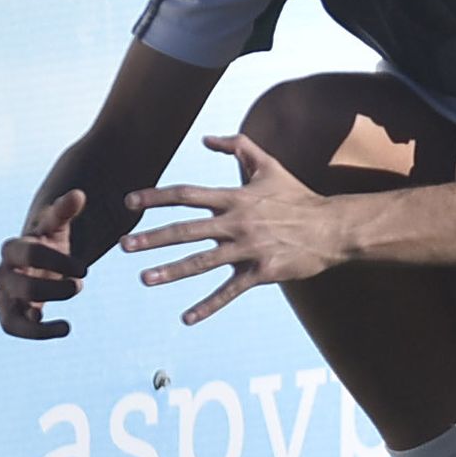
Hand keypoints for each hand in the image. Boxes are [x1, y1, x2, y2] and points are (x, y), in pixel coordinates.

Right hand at [0, 190, 87, 338]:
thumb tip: (78, 195)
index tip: (84, 269)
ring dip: (40, 319)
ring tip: (67, 320)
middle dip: (54, 289)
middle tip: (79, 286)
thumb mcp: (56, 228)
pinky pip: (14, 329)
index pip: (28, 253)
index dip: (58, 261)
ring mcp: (4, 297)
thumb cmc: (48, 243)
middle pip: (19, 286)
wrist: (38, 262)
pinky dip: (37, 333)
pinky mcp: (9, 315)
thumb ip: (63, 212)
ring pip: (10, 315)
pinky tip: (65, 327)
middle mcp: (3, 274)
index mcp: (13, 249)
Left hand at [121, 133, 339, 323]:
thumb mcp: (269, 165)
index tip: (129, 202)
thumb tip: (207, 138)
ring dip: (171, 271)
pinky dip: (208, 306)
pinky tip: (187, 318)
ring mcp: (248, 249)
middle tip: (123, 246)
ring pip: (203, 261)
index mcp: (234, 197)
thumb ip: (238, 146)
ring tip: (145, 279)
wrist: (332, 228)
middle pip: (186, 229)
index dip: (156, 197)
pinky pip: (230, 292)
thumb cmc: (298, 196)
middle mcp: (237, 222)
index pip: (186, 194)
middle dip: (152, 238)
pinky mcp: (262, 272)